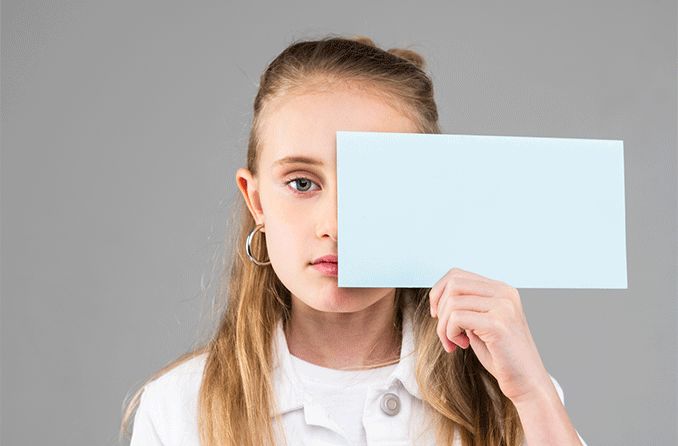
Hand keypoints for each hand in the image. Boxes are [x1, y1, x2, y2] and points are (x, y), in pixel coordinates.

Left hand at [429, 267, 551, 402]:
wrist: (528, 383)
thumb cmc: (502, 357)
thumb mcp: (480, 324)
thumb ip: (466, 307)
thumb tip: (438, 296)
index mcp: (501, 289)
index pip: (457, 275)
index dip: (438, 293)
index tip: (437, 315)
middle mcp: (504, 293)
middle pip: (453, 284)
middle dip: (440, 309)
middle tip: (445, 333)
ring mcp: (503, 306)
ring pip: (452, 302)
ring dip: (443, 326)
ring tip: (454, 342)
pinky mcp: (498, 324)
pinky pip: (457, 318)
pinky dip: (450, 333)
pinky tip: (461, 345)